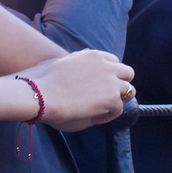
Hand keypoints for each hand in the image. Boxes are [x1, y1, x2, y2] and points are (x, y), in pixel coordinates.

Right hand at [16, 49, 132, 131]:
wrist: (42, 95)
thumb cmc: (44, 82)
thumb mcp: (62, 64)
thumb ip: (78, 65)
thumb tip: (84, 73)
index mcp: (93, 55)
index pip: (112, 61)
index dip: (108, 74)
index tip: (99, 84)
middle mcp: (106, 64)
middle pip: (127, 72)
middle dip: (120, 83)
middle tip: (109, 96)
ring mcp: (111, 81)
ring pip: (129, 90)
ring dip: (117, 99)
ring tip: (102, 109)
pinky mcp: (112, 97)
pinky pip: (119, 108)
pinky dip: (109, 115)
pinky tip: (94, 117)